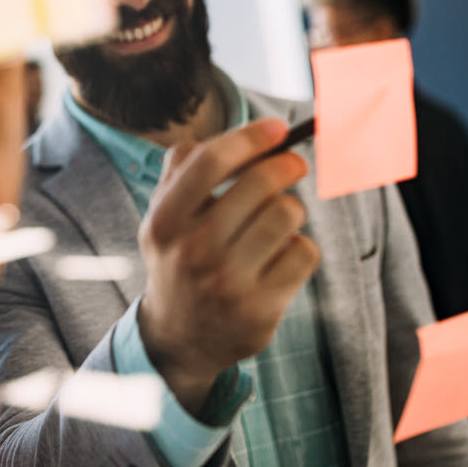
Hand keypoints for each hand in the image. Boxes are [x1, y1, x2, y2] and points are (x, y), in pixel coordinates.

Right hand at [136, 119, 320, 412]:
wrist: (179, 338)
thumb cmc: (178, 261)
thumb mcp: (163, 218)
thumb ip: (181, 172)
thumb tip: (231, 135)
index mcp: (165, 222)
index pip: (210, 162)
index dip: (249, 137)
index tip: (277, 128)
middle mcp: (193, 252)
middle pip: (260, 183)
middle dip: (286, 165)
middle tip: (294, 164)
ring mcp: (228, 284)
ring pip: (288, 214)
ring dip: (290, 210)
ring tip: (277, 221)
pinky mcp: (261, 309)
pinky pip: (304, 252)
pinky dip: (299, 248)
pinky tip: (280, 257)